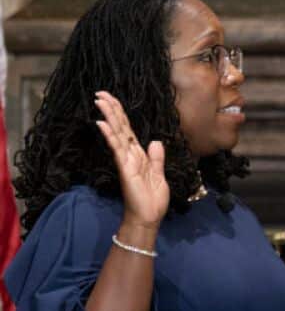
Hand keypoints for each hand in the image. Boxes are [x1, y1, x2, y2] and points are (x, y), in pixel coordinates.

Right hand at [94, 91, 167, 228]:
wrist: (149, 217)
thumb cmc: (152, 199)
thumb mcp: (159, 175)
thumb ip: (157, 158)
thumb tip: (156, 141)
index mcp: (139, 155)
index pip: (129, 130)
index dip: (121, 115)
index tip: (112, 99)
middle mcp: (130, 155)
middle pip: (120, 127)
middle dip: (112, 109)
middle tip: (100, 93)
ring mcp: (126, 161)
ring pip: (117, 134)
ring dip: (109, 117)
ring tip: (99, 101)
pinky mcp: (125, 169)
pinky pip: (117, 149)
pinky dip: (110, 135)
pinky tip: (103, 123)